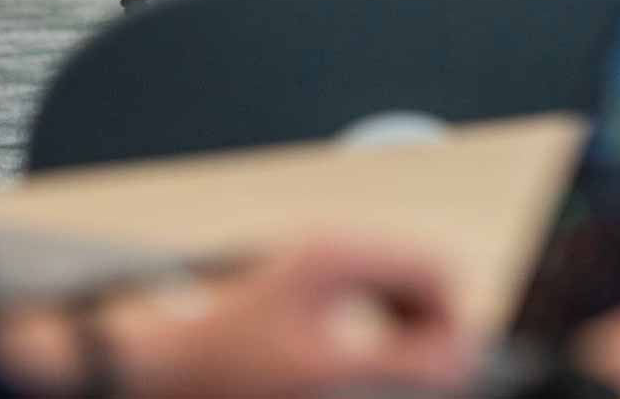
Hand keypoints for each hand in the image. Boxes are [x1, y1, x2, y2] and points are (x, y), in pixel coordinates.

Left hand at [95, 238, 469, 397]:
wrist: (160, 361)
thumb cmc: (228, 366)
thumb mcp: (323, 372)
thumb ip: (399, 364)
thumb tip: (459, 359)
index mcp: (341, 252)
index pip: (434, 268)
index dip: (453, 323)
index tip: (450, 372)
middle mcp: (335, 241)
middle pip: (422, 271)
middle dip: (435, 325)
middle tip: (431, 378)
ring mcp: (322, 254)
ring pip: (400, 283)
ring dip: (413, 328)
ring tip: (399, 377)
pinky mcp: (310, 275)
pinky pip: (372, 291)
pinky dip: (385, 326)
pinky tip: (371, 362)